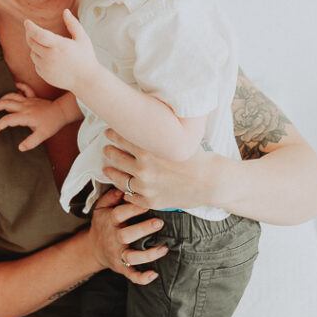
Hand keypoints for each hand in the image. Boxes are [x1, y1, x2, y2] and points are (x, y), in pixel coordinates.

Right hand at [0, 82, 66, 150]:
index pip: (7, 120)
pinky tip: (14, 85)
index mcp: (25, 116)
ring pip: (11, 95)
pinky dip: (19, 86)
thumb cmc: (52, 123)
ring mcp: (29, 100)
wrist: (62, 112)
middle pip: (5, 103)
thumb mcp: (42, 136)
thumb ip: (30, 142)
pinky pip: (25, 88)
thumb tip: (20, 148)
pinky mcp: (33, 97)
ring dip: (2, 98)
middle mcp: (24, 106)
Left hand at [24, 9, 98, 93]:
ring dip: (35, 47)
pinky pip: (36, 63)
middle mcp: (49, 57)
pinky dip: (39, 58)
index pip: (38, 34)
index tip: (27, 22)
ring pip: (32, 53)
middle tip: (31, 29)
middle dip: (30, 34)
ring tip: (45, 45)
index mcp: (59, 45)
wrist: (86, 80)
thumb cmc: (86, 58)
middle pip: (32, 42)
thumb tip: (65, 11)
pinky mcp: (44, 75)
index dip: (30, 27)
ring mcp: (46, 67)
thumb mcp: (83, 38)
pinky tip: (49, 57)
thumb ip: (73, 24)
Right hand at [87, 187, 167, 284]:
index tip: (148, 202)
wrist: (93, 248)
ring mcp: (117, 254)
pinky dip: (142, 277)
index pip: (120, 213)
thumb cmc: (103, 223)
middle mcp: (113, 238)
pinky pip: (131, 275)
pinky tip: (154, 274)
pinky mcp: (121, 267)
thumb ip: (111, 196)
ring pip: (131, 257)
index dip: (134, 208)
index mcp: (110, 221)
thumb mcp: (102, 207)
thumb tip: (122, 186)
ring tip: (164, 248)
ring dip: (148, 255)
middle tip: (159, 223)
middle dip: (143, 229)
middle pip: (126, 235)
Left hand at [102, 129, 217, 210]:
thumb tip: (149, 115)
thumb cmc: (197, 156)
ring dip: (111, 173)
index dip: (113, 134)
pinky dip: (126, 193)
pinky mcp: (150, 201)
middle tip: (105, 149)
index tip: (109, 132)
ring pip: (120, 179)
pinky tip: (123, 190)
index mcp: (147, 149)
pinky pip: (131, 197)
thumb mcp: (176, 138)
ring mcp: (145, 186)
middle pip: (117, 158)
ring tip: (106, 169)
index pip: (121, 138)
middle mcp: (142, 168)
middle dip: (110, 152)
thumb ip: (158, 131)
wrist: (211, 181)